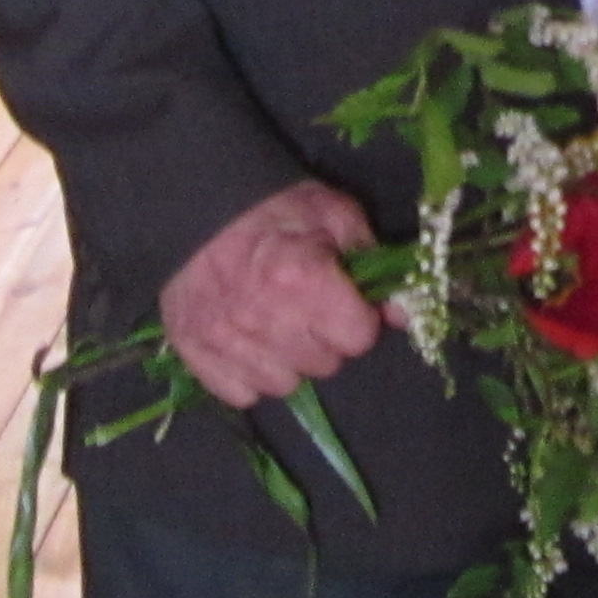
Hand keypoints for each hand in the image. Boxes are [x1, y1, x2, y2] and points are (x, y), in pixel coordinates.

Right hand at [159, 178, 382, 409]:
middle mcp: (264, 319)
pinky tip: (249, 339)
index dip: (359, 317)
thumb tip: (400, 313)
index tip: (346, 300)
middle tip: (309, 305)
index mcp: (303, 280)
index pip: (359, 338)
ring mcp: (226, 340)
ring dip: (289, 359)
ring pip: (285, 385)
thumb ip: (373, 261)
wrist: (196, 204)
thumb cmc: (272, 207)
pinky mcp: (196, 353)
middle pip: (325, 364)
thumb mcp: (335, 215)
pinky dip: (250, 373)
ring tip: (278, 321)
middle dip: (327, 338)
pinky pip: (243, 393)